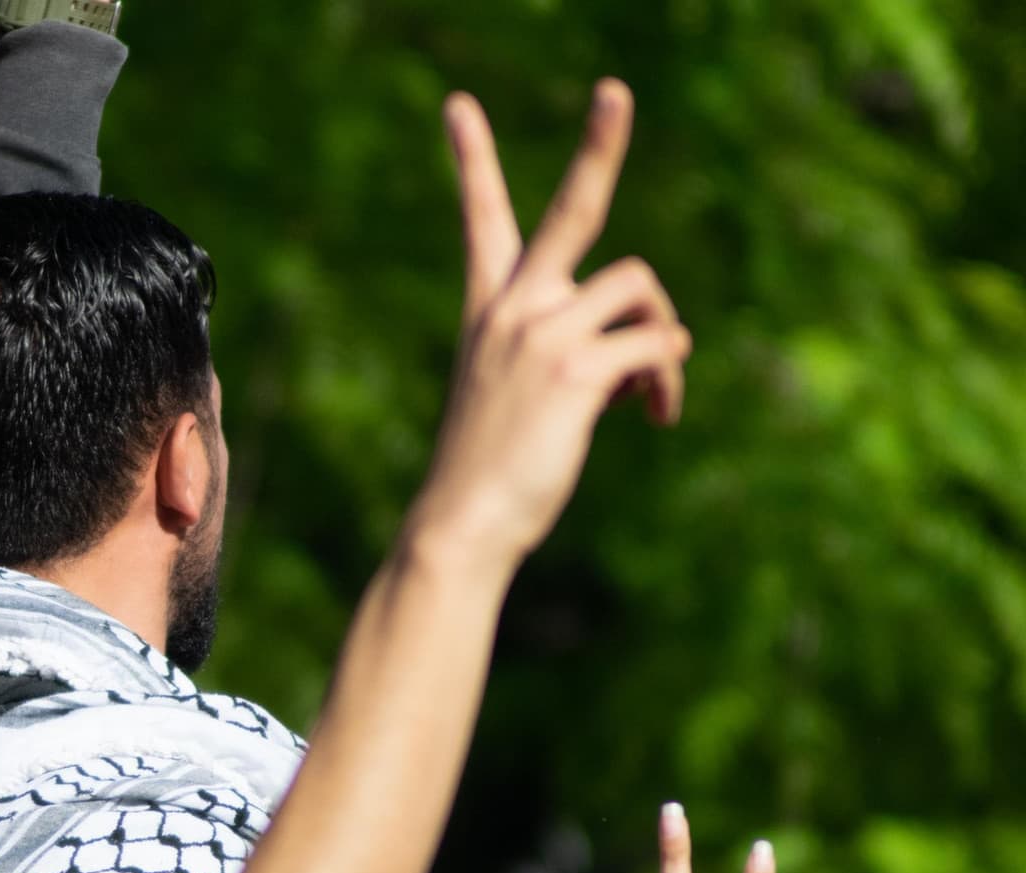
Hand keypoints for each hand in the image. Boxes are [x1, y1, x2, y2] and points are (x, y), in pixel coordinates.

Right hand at [413, 81, 690, 566]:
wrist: (460, 525)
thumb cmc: (489, 474)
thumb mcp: (519, 399)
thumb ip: (576, 355)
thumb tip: (661, 346)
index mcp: (490, 312)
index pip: (482, 222)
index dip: (472, 161)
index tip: (459, 107)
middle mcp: (513, 310)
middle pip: (571, 210)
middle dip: (598, 146)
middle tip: (615, 92)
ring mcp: (542, 335)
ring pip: (641, 289)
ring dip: (662, 334)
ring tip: (652, 393)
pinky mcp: (576, 371)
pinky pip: (656, 343)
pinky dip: (668, 378)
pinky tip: (656, 416)